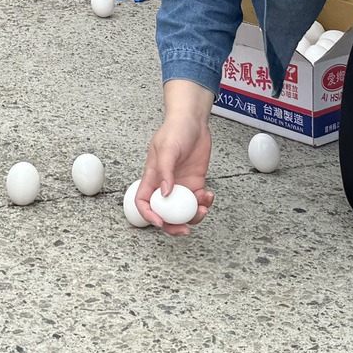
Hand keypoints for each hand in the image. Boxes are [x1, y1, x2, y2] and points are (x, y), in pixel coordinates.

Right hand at [136, 89, 215, 234]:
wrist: (194, 122)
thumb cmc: (175, 130)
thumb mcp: (167, 148)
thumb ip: (165, 171)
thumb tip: (164, 193)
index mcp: (152, 178)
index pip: (143, 202)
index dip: (149, 215)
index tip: (161, 222)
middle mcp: (165, 185)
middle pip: (165, 213)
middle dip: (173, 226)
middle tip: (185, 230)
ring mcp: (181, 186)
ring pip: (184, 211)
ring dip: (193, 216)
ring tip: (203, 208)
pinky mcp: (195, 183)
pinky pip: (198, 201)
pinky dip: (205, 203)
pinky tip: (209, 195)